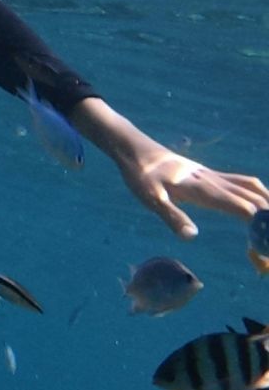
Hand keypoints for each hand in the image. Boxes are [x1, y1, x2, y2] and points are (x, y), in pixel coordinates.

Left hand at [72, 97, 268, 237]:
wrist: (134, 149)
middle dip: (267, 215)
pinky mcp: (206, 173)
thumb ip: (172, 217)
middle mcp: (212, 181)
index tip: (267, 240)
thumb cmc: (140, 176)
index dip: (259, 223)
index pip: (241, 207)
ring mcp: (211, 175)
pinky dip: (255, 190)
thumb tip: (192, 237)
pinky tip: (257, 197)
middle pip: (251, 196)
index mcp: (202, 189)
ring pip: (248, 186)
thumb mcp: (151, 199)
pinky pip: (239, 180)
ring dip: (266, 199)